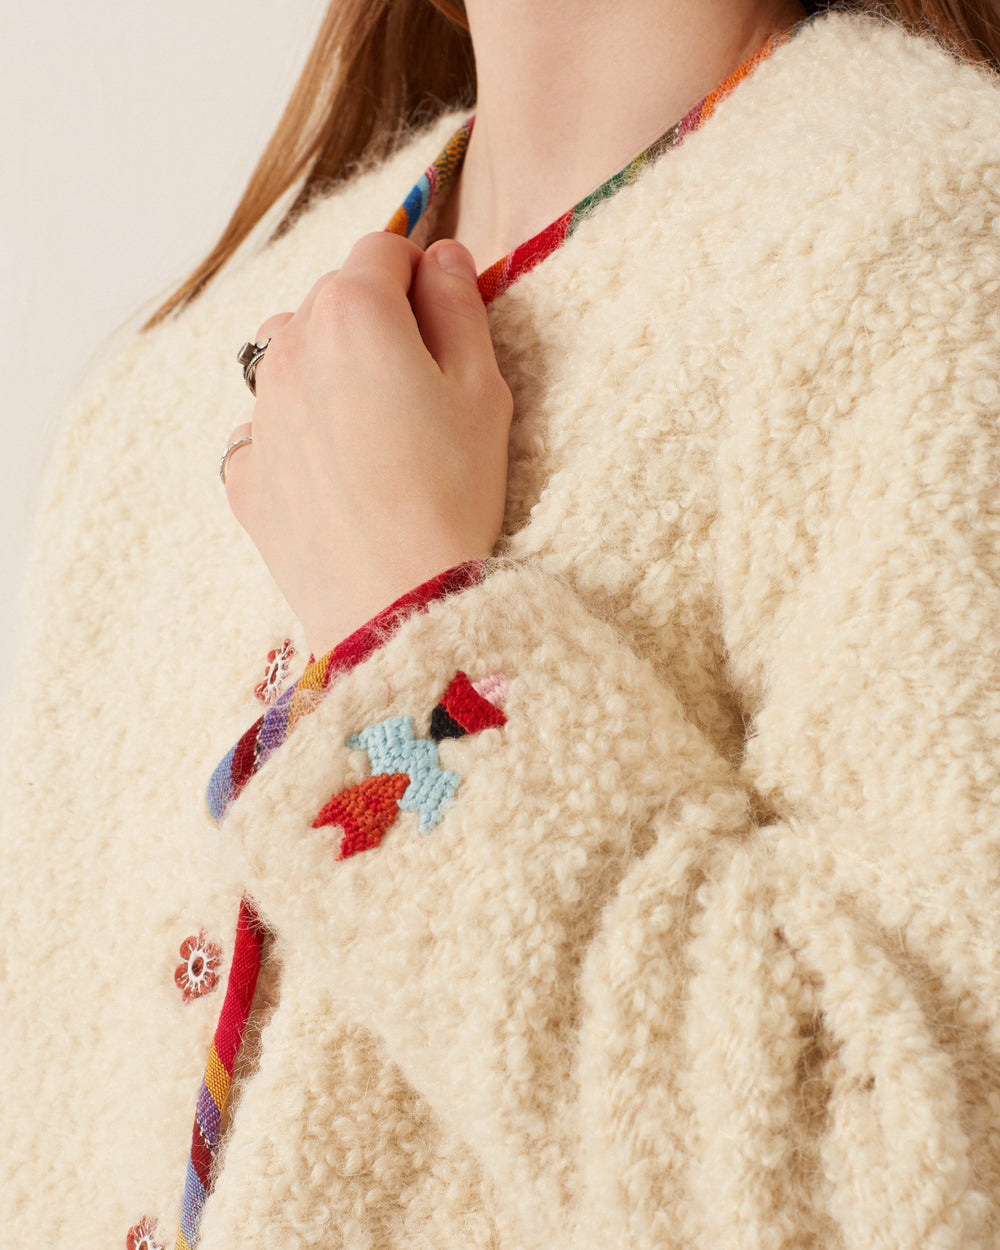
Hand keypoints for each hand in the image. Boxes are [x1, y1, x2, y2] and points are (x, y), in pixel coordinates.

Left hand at [224, 232, 512, 656]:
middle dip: (374, 321)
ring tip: (375, 431)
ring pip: (291, 357)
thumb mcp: (482, 389)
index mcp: (355, 313)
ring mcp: (259, 413)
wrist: (399, 604)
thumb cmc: (454, 492)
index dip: (420, 274)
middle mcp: (290, 349)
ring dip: (329, 369)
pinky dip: (300, 435)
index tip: (442, 316)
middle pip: (332, 299)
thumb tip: (442, 256)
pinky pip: (269, 428)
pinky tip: (341, 478)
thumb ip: (459, 306)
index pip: (383, 249)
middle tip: (421, 387)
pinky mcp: (246, 472)